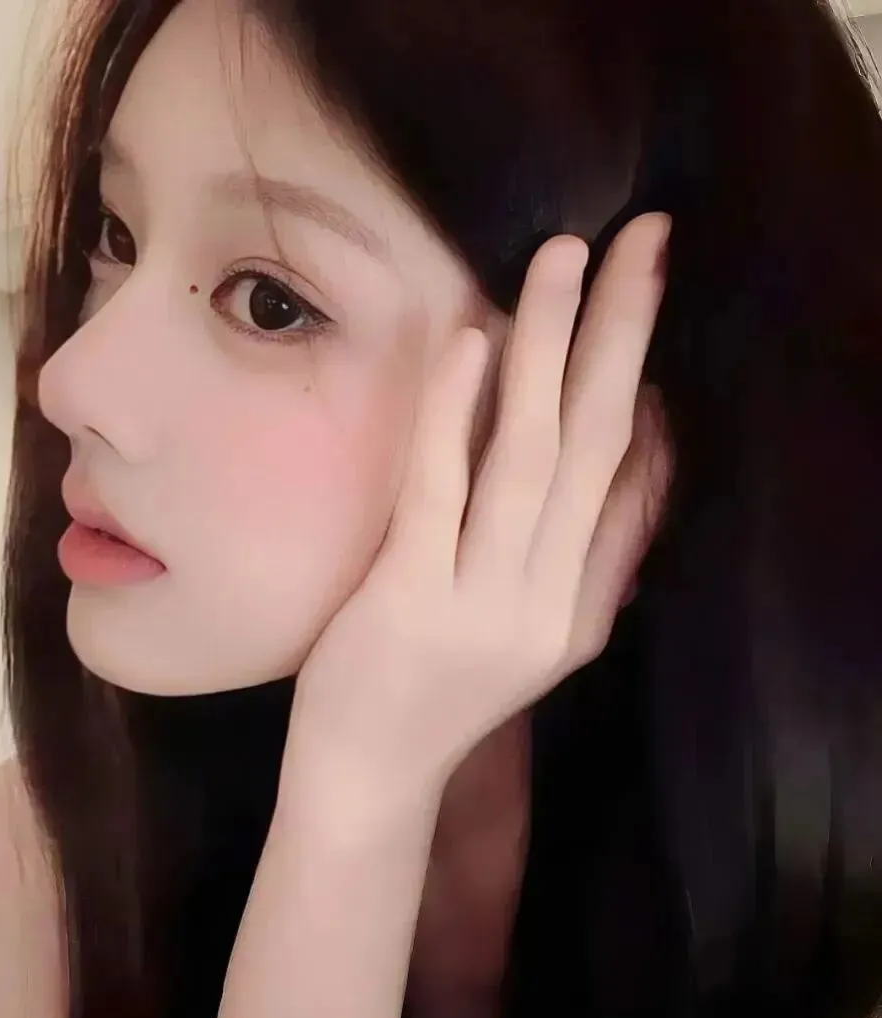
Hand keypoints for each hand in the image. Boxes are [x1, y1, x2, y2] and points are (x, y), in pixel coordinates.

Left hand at [287, 213, 672, 810]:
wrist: (368, 776)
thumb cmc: (441, 691)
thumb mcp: (536, 637)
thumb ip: (590, 555)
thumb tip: (632, 449)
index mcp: (584, 612)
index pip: (636, 484)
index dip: (650, 383)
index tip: (651, 295)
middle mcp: (549, 605)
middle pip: (597, 447)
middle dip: (623, 335)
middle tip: (644, 239)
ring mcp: (481, 603)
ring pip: (531, 456)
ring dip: (551, 347)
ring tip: (565, 257)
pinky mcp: (409, 598)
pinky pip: (440, 485)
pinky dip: (457, 408)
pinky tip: (475, 338)